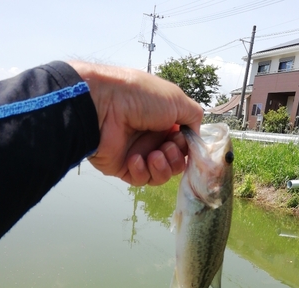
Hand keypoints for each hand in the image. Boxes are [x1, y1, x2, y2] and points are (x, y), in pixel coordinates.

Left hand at [68, 61, 202, 185]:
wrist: (104, 106)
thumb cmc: (140, 97)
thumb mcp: (177, 99)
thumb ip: (194, 117)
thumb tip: (194, 135)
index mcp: (165, 120)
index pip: (184, 143)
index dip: (187, 146)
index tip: (183, 140)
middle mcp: (152, 137)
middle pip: (176, 162)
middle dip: (176, 158)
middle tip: (166, 147)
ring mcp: (138, 153)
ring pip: (161, 174)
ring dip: (162, 167)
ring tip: (153, 155)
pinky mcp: (123, 168)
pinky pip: (141, 179)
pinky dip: (142, 171)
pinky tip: (135, 158)